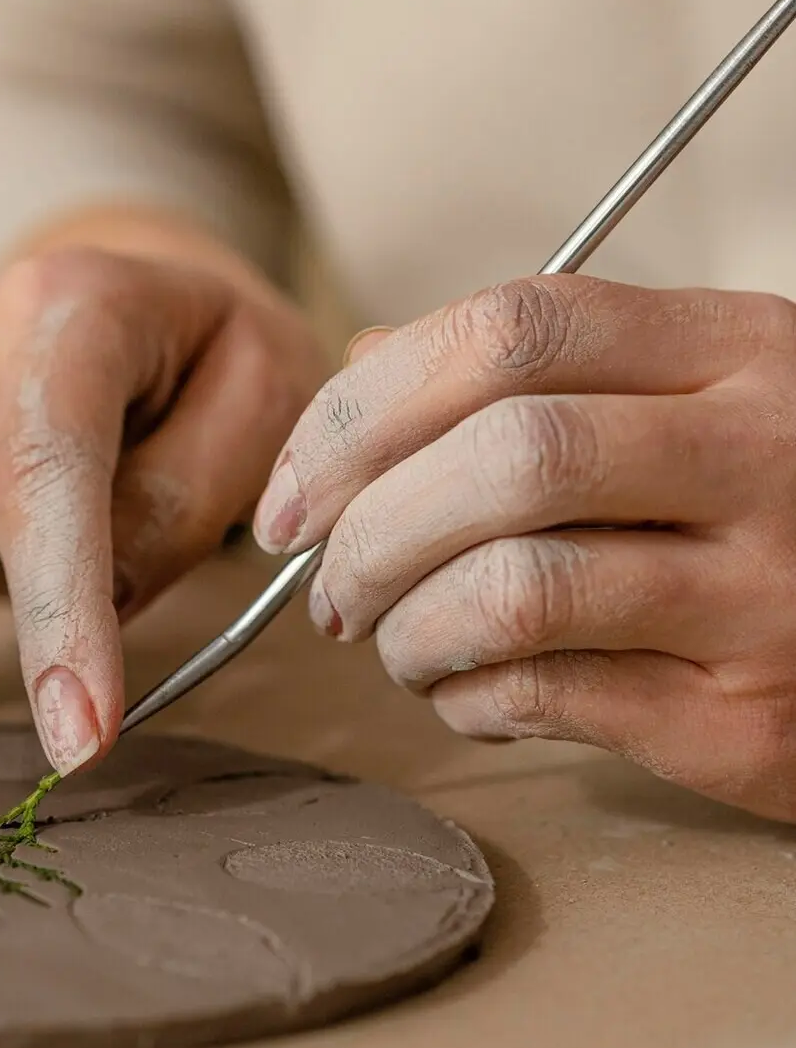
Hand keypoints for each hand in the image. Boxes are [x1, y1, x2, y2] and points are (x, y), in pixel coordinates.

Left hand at [253, 276, 795, 820]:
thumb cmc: (776, 503)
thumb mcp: (699, 395)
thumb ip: (540, 371)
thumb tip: (363, 364)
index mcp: (742, 348)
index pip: (514, 329)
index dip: (369, 406)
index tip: (299, 486)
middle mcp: (766, 454)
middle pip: (505, 459)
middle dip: (369, 530)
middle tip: (329, 584)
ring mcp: (767, 592)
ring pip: (515, 589)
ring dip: (408, 628)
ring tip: (396, 643)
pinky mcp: (748, 718)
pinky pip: (547, 697)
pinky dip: (464, 700)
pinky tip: (468, 693)